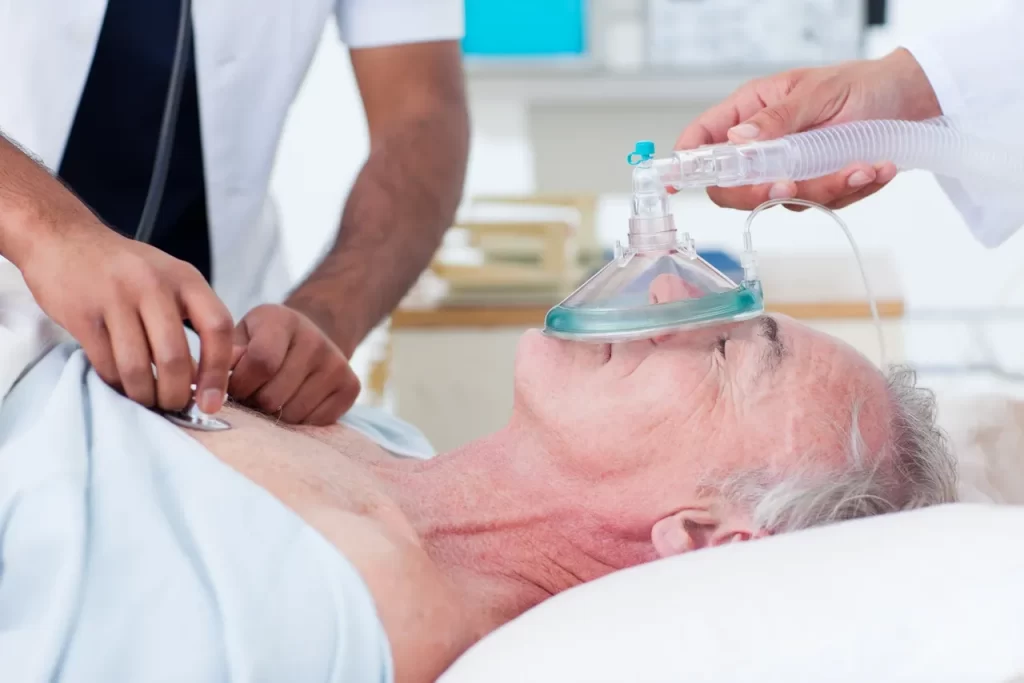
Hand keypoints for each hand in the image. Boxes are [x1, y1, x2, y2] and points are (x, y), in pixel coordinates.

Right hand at [19, 223, 234, 413]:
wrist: (63, 238)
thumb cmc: (125, 268)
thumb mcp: (170, 278)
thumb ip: (195, 317)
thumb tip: (216, 372)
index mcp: (186, 278)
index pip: (217, 327)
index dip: (217, 371)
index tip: (210, 401)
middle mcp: (154, 285)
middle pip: (175, 357)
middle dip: (175, 394)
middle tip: (173, 407)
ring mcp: (116, 298)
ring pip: (138, 367)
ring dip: (144, 395)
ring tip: (147, 401)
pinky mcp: (83, 314)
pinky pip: (106, 363)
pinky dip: (117, 384)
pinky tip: (121, 385)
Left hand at [228, 304, 360, 424]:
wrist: (311, 336)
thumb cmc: (266, 341)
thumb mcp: (242, 336)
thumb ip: (227, 355)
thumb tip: (215, 379)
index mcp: (282, 320)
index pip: (260, 362)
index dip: (240, 384)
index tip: (233, 386)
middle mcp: (315, 339)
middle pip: (273, 395)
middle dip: (254, 403)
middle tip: (253, 394)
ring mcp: (337, 364)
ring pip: (292, 414)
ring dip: (274, 415)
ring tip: (272, 399)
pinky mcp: (351, 386)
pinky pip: (315, 423)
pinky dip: (299, 422)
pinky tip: (295, 402)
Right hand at [675, 48, 941, 210]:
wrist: (903, 99)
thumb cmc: (856, 84)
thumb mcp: (815, 93)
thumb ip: (776, 119)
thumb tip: (738, 139)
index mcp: (749, 113)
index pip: (703, 141)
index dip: (686, 164)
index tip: (677, 184)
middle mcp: (761, 146)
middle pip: (732, 187)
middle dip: (760, 193)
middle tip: (789, 185)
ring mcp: (786, 169)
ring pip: (782, 200)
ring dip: (825, 189)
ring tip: (864, 166)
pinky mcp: (814, 186)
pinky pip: (821, 203)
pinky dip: (851, 190)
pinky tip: (875, 169)